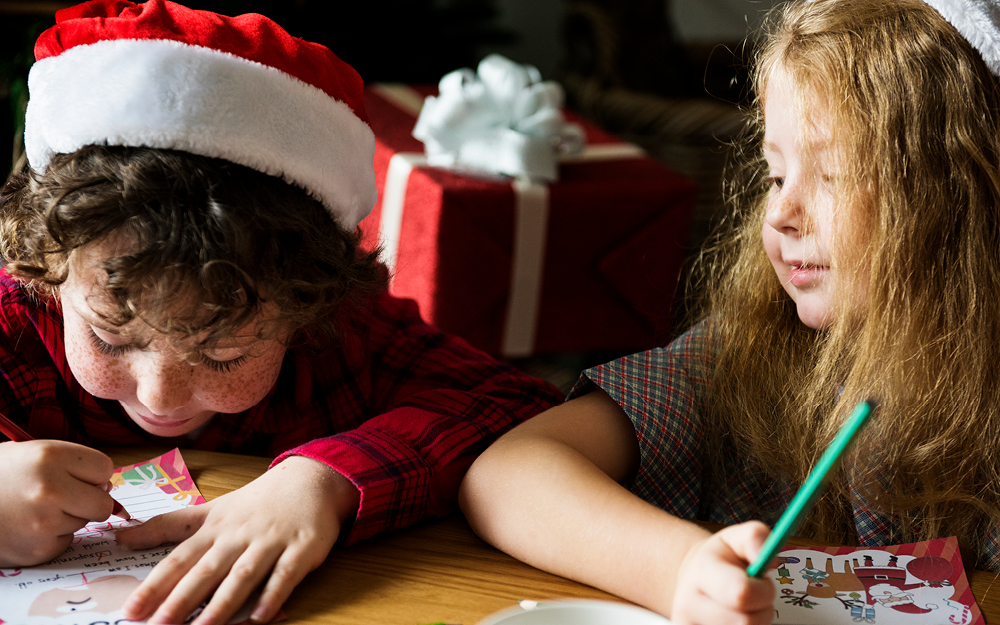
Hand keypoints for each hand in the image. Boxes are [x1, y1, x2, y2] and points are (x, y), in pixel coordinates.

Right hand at [0, 440, 117, 566]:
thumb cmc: (0, 475)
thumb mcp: (34, 453)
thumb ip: (74, 464)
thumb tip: (108, 487)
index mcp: (51, 457)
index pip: (105, 469)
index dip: (93, 474)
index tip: (76, 475)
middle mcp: (50, 489)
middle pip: (103, 503)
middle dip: (89, 500)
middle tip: (63, 496)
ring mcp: (44, 522)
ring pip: (84, 522)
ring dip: (67, 517)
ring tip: (35, 509)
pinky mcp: (39, 550)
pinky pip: (66, 541)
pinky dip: (53, 536)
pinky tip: (28, 526)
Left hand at [116, 455, 359, 624]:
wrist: (311, 480)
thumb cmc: (256, 502)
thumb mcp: (211, 510)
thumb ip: (168, 526)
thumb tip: (120, 536)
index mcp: (215, 528)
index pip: (180, 558)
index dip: (156, 584)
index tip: (132, 609)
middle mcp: (239, 535)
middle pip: (207, 569)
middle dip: (182, 598)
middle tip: (159, 624)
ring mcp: (271, 541)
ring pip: (244, 575)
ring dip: (223, 603)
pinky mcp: (302, 548)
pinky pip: (286, 575)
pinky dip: (273, 595)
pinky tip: (260, 617)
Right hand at [670, 521, 775, 624]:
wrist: (693, 577)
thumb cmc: (720, 559)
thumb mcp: (737, 538)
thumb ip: (756, 538)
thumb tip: (769, 560)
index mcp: (702, 571)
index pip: (741, 593)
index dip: (763, 591)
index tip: (762, 582)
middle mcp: (687, 603)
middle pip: (746, 622)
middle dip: (761, 610)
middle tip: (754, 597)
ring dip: (753, 623)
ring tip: (742, 607)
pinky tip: (733, 618)